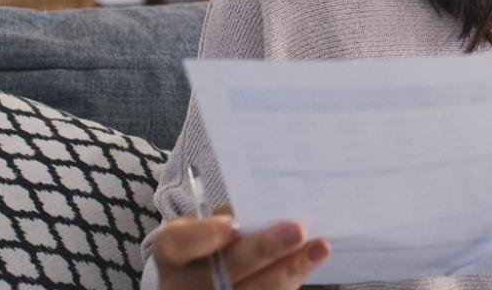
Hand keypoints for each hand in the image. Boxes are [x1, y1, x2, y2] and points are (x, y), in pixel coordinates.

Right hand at [154, 204, 331, 288]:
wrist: (203, 278)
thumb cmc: (208, 239)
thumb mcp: (206, 223)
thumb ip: (228, 219)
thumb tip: (274, 210)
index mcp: (171, 251)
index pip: (180, 243)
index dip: (206, 235)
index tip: (234, 224)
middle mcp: (184, 283)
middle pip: (225, 270)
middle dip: (263, 250)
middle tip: (297, 230)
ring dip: (290, 269)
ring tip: (319, 248)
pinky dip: (292, 277)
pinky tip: (311, 260)